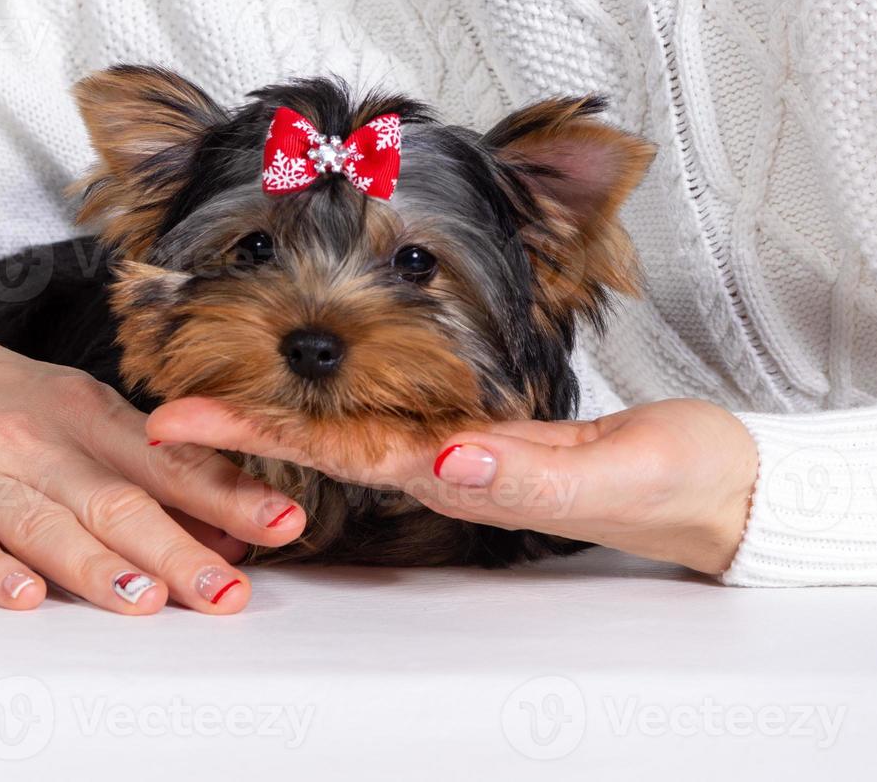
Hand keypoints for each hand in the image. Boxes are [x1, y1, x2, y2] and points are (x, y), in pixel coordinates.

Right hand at [0, 302, 304, 613]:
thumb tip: (231, 530)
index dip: (228, 496)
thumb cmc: (1, 402)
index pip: (169, 463)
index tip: (282, 524)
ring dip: (95, 565)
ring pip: (44, 526)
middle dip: (177, 550)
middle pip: (115, 502)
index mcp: (86, 415)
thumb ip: (151, 472)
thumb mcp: (81, 414)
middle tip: (226, 591)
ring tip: (145, 598)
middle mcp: (36, 443)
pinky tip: (25, 596)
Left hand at [146, 398, 756, 574]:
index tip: (182, 425)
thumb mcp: (613, 472)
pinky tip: (308, 388)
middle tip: (156, 407)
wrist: (720, 487)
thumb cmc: (679, 481)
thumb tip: (446, 460)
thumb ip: (532, 471)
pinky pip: (402, 411)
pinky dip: (342, 397)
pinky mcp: (488, 425)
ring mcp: (463, 446)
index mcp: (463, 472)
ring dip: (276, 411)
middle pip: (323, 441)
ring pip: (352, 425)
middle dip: (240, 425)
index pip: (337, 453)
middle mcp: (447, 461)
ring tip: (207, 392)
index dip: (257, 436)